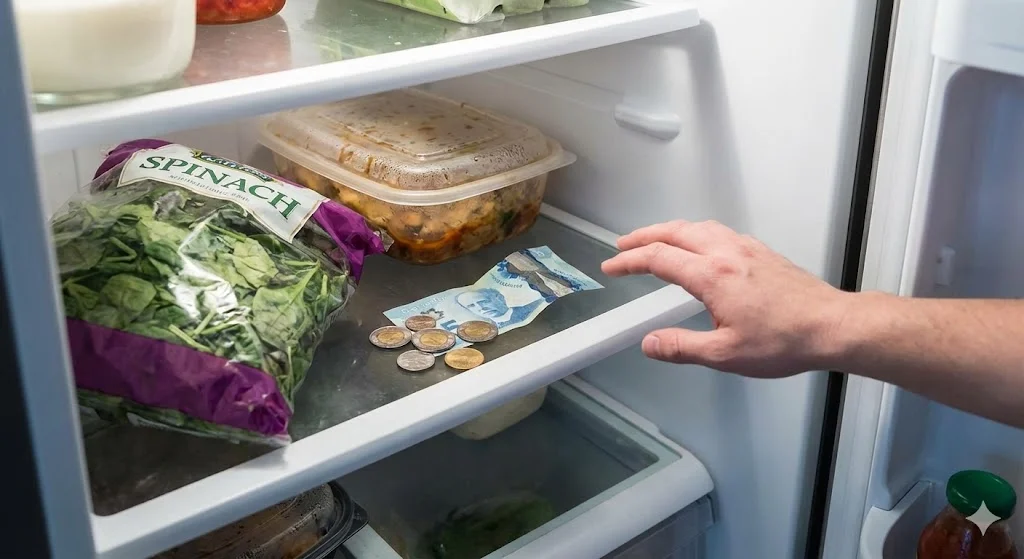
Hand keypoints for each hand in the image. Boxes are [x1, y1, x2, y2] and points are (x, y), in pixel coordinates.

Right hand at [601, 220, 850, 376]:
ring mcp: (747, 249)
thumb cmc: (785, 340)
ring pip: (698, 227)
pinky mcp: (762, 253)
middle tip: (624, 245)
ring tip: (655, 240)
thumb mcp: (725, 354)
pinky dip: (696, 232)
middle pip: (675, 232)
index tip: (612, 266)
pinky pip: (720, 232)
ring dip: (670, 230)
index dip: (630, 261)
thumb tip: (650, 343)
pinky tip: (700, 246)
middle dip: (644, 236)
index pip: (659, 258)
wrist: (831, 326)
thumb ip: (681, 347)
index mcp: (712, 276)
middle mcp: (727, 254)